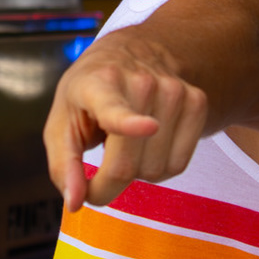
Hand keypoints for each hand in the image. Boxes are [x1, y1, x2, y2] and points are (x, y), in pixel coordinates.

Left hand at [44, 35, 209, 211]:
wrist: (130, 55)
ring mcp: (174, 91)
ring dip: (137, 171)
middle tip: (101, 164)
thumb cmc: (88, 99)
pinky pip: (178, 165)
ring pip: (156, 170)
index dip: (130, 123)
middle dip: (108, 182)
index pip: (114, 108)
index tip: (148, 127)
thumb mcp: (61, 125)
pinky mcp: (196, 102)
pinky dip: (160, 166)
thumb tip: (75, 204)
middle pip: (128, 165)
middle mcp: (140, 82)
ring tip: (126, 142)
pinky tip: (149, 143)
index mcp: (98, 84)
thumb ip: (63, 167)